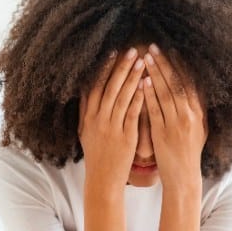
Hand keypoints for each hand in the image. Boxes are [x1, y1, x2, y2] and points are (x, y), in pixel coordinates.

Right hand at [79, 47, 146, 192]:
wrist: (102, 180)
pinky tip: (146, 85)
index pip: (94, 87)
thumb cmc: (97, 156)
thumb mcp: (85, 133)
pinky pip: (132, 113)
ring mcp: (110, 128)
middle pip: (108, 88)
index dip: (103, 69)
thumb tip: (85, 91)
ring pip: (121, 97)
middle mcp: (97, 120)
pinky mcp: (124, 137)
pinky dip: (138, 97)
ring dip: (132, 77)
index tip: (112, 53)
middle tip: (131, 50)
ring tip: (142, 61)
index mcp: (87, 118)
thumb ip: (86, 112)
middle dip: (120, 67)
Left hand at [141, 44, 206, 191]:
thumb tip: (195, 88)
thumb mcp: (199, 128)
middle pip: (177, 83)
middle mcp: (190, 115)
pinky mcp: (163, 134)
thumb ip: (196, 108)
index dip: (179, 64)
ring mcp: (177, 124)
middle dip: (165, 63)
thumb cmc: (188, 152)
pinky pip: (156, 110)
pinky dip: (149, 95)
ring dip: (155, 73)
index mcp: (199, 112)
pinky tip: (142, 82)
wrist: (183, 176)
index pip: (189, 81)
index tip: (170, 49)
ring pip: (166, 93)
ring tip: (145, 58)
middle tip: (153, 46)